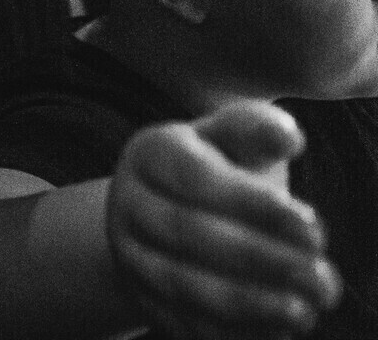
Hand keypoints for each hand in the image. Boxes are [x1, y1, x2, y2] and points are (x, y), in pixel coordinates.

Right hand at [109, 103, 339, 338]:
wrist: (163, 207)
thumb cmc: (217, 166)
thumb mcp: (230, 140)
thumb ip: (255, 131)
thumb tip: (287, 136)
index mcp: (151, 153)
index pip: (196, 177)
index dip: (253, 204)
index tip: (313, 227)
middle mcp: (130, 201)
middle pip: (185, 232)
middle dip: (258, 258)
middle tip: (319, 277)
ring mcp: (130, 253)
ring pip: (180, 282)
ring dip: (246, 303)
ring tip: (303, 312)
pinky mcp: (141, 297)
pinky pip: (180, 322)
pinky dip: (229, 333)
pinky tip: (274, 333)